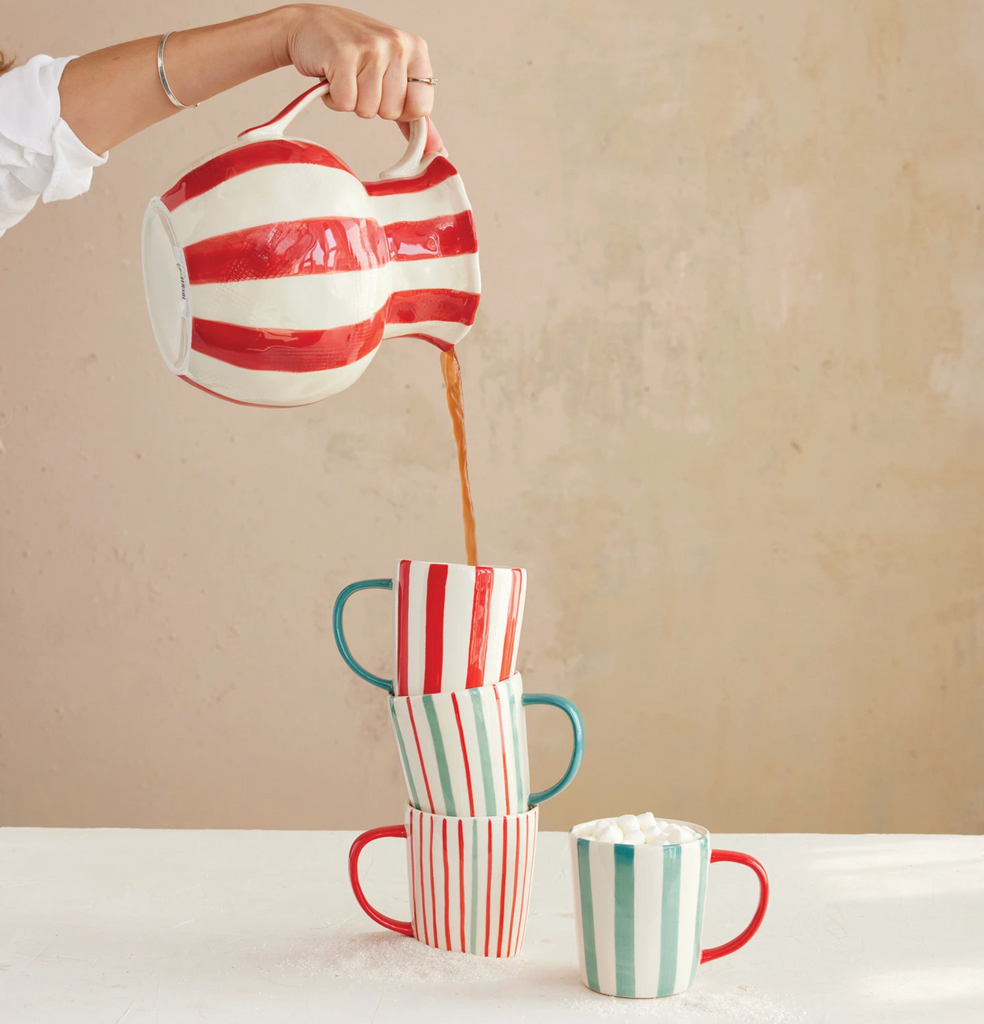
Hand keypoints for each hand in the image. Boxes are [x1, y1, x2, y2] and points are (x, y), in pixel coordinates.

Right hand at [282, 4, 434, 122]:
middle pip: (391, 112)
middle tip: (359, 77)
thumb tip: (437, 149)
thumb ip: (414, 112)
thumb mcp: (392, 75)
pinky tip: (333, 75)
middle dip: (371, 104)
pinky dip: (335, 98)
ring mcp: (371, 48)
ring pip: (368, 111)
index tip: (386, 91)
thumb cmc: (353, 52)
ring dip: (351, 101)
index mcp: (415, 49)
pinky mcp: (343, 55)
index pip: (421, 107)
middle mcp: (397, 45)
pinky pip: (346, 104)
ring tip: (345, 75)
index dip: (401, 110)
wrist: (309, 25)